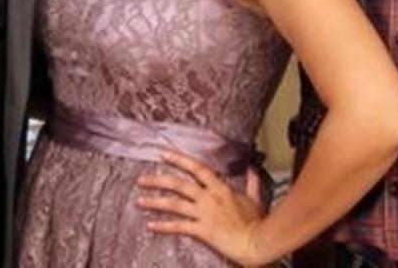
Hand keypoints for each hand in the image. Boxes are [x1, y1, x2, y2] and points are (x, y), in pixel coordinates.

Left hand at [136, 150, 267, 266]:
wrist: (258, 242)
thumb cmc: (257, 223)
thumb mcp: (255, 199)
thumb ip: (252, 183)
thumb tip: (251, 170)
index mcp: (220, 188)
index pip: (196, 168)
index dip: (179, 159)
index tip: (163, 154)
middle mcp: (209, 198)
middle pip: (178, 184)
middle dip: (158, 180)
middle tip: (141, 179)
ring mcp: (204, 213)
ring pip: (174, 204)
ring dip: (155, 201)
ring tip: (139, 201)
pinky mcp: (202, 230)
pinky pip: (179, 226)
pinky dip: (164, 226)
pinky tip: (151, 225)